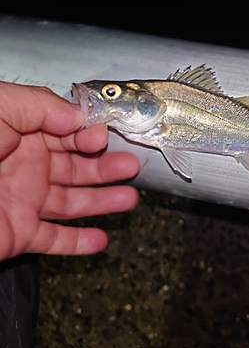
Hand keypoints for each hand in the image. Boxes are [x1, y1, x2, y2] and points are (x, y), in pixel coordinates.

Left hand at [0, 82, 138, 261]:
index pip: (66, 133)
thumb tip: (75, 117)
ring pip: (71, 203)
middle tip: (129, 166)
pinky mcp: (18, 233)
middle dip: (105, 167)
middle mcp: (24, 167)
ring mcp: (22, 201)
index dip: (89, 135)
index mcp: (19, 133)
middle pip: (75, 167)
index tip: (104, 138)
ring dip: (102, 201)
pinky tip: (100, 239)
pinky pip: (53, 240)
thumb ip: (39, 104)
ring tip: (128, 199)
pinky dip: (78, 243)